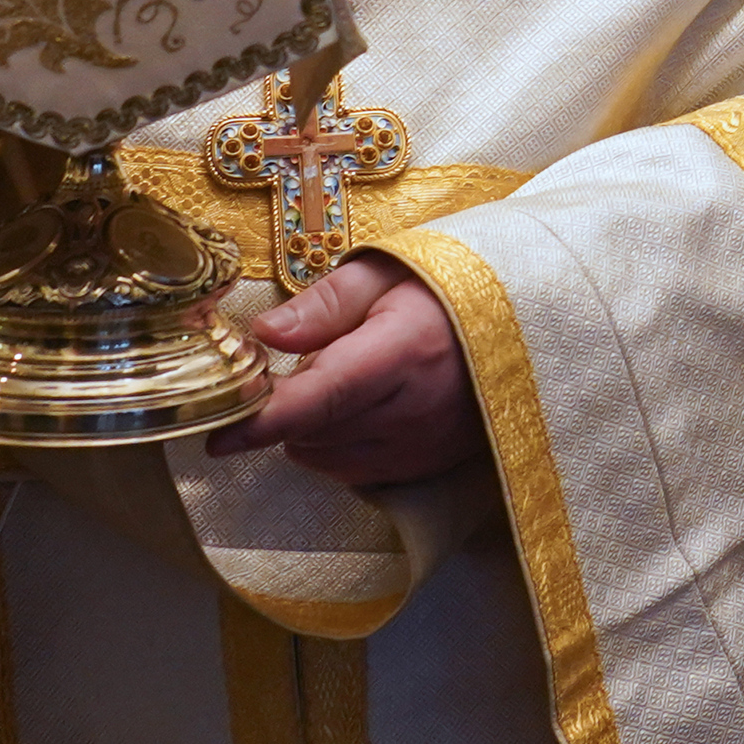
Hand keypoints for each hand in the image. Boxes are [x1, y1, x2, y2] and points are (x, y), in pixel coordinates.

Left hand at [208, 254, 489, 488]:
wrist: (525, 318)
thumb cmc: (450, 287)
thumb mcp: (386, 272)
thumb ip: (323, 305)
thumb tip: (264, 335)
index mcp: (403, 351)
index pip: (319, 399)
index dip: (263, 421)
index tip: (219, 436)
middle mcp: (415, 410)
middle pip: (312, 432)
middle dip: (293, 401)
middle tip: (320, 355)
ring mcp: (425, 445)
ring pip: (326, 457)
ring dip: (315, 426)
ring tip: (350, 377)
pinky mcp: (429, 465)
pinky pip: (354, 471)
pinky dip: (340, 444)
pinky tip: (366, 406)